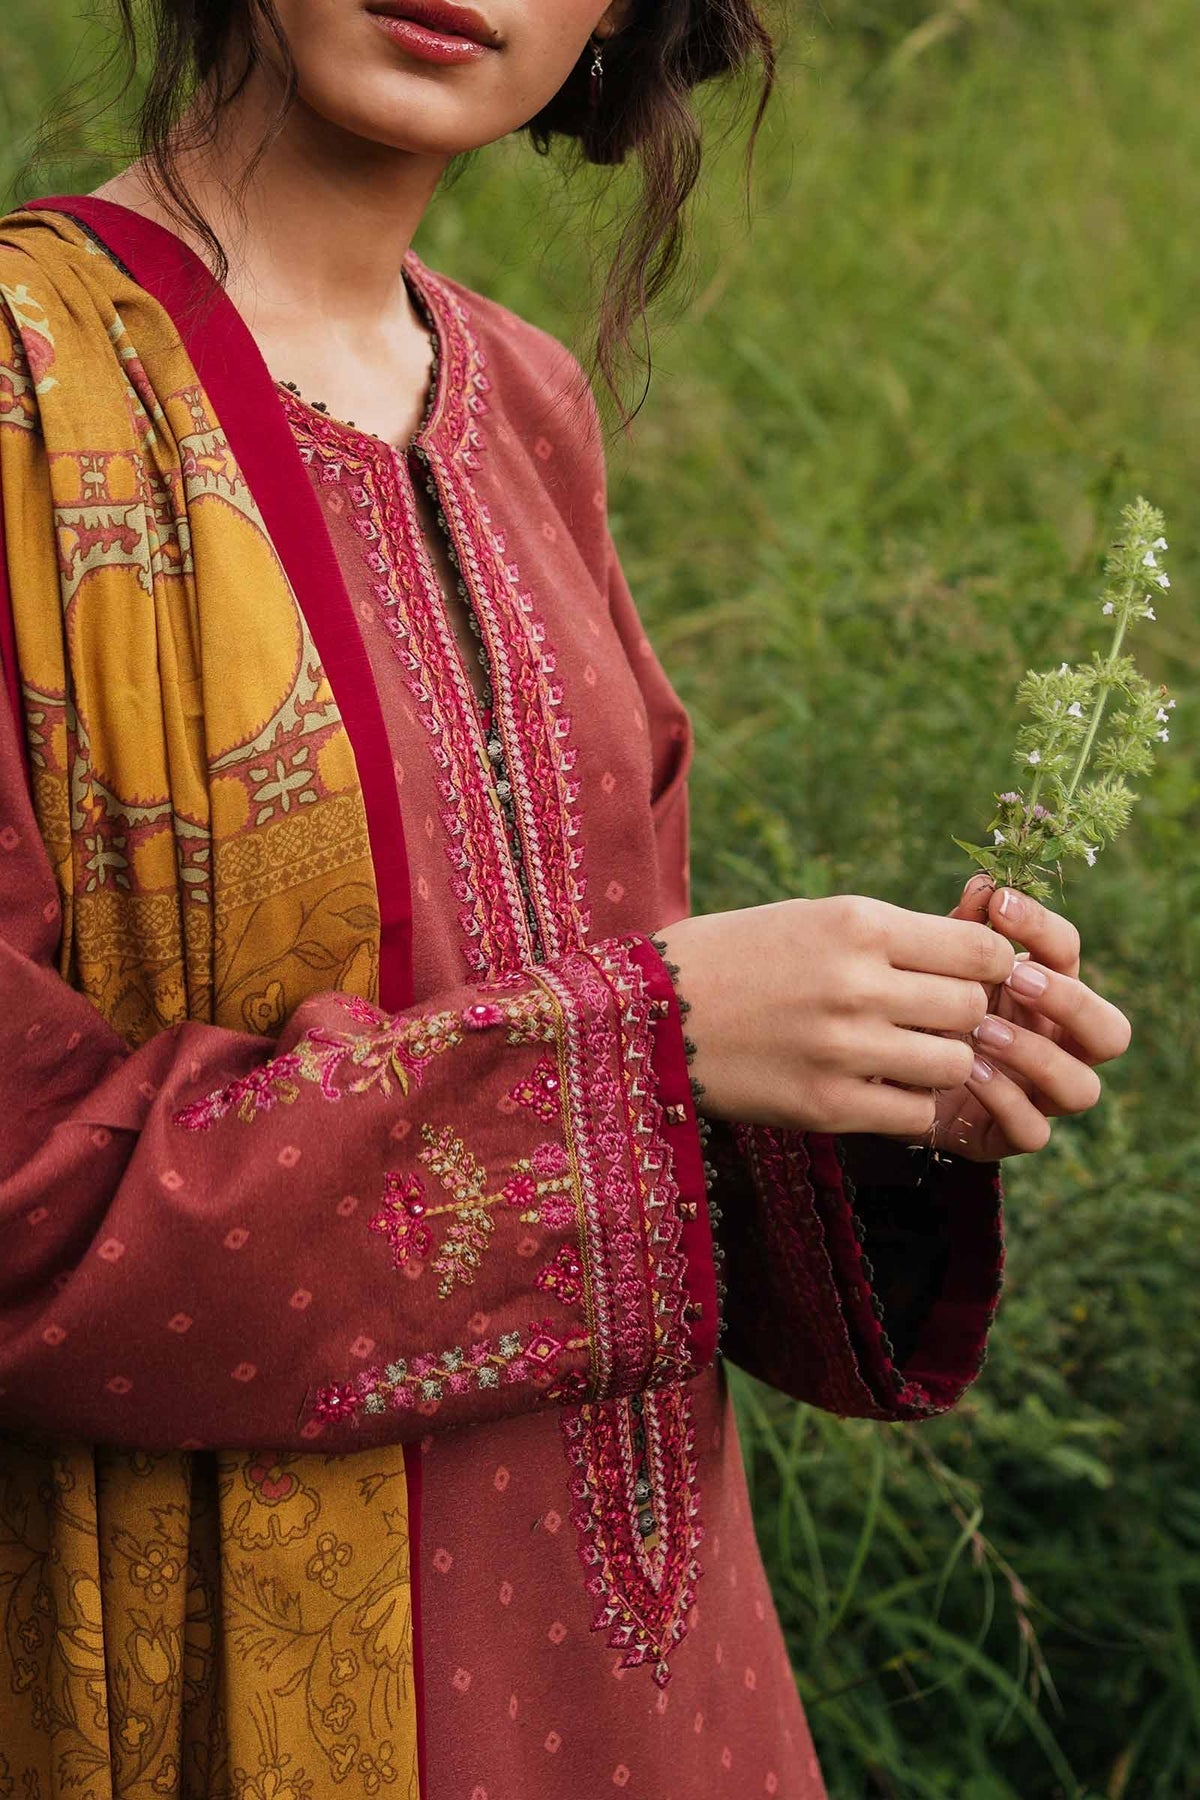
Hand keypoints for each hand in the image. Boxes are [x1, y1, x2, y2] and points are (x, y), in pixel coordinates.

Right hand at [654, 893, 1015, 1135]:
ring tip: (905, 1056)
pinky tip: (880, 1088)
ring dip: (942, 1064)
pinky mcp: (826, 1106)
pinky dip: (909, 1105)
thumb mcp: (814, 919)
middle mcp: (858, 983)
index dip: (992, 966)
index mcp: (858, 924)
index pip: (982, 949)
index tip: (973, 975)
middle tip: (937, 1021)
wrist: (649, 1012)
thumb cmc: (737, 956)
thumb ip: (893, 937)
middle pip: (973, 1008)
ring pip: (954, 1065)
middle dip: (967, 1017)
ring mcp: (844, 1048)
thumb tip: (980, 956)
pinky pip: (915, 1114)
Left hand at [929, 876, 1131, 1158]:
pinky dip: (1003, 1099)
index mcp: (1044, 993)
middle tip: (1014, 978)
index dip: (1043, 929)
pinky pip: (1033, 1130)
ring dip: (1037, 1055)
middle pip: (1109, 1031)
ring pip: (1081, 1087)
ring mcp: (1040, 1094)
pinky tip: (965, 1071)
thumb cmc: (920, 1005)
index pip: (1069, 956)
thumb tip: (983, 882)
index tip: (999, 906)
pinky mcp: (1009, 1134)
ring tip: (984, 1030)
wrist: (877, 1071)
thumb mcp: (936, 965)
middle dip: (1068, 1001)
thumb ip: (960, 929)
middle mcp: (1057, 1045)